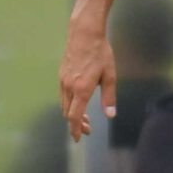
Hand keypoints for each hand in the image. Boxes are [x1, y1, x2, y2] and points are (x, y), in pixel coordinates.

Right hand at [59, 25, 117, 142]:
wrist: (84, 34)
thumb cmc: (100, 53)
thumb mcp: (110, 76)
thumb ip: (109, 97)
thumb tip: (110, 115)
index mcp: (81, 90)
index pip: (74, 116)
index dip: (76, 129)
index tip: (78, 138)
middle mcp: (69, 87)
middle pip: (68, 113)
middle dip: (76, 123)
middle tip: (88, 129)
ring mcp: (63, 81)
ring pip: (65, 104)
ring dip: (73, 114)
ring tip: (84, 117)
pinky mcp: (61, 75)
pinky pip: (63, 95)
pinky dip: (70, 103)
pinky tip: (78, 101)